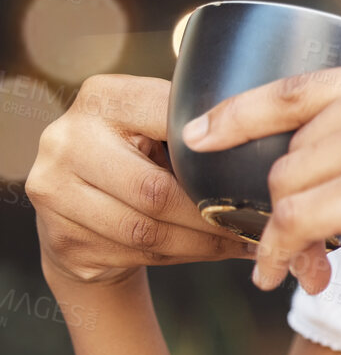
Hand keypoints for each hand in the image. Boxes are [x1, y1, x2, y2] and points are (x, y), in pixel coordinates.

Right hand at [27, 74, 254, 288]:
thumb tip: (270, 139)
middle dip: (212, 215)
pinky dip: (186, 256)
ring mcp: (55, 190)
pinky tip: (214, 252)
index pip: (169, 121)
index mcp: (103, 98)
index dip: (216, 152)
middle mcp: (67, 139)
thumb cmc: (140, 158)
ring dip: (204, 243)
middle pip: (155, 191)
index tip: (259, 170)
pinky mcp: (62, 238)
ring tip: (245, 241)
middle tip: (257, 224)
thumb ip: (193, 126)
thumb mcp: (157, 127)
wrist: (81, 209)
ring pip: (148, 231)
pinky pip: (137, 255)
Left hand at [181, 52, 340, 298]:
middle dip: (282, 200)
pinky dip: (282, 253)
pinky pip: (296, 223)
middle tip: (291, 247)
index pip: (300, 85)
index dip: (241, 111)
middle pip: (293, 149)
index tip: (203, 131)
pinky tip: (293, 276)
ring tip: (301, 270)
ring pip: (287, 187)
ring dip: (284, 234)